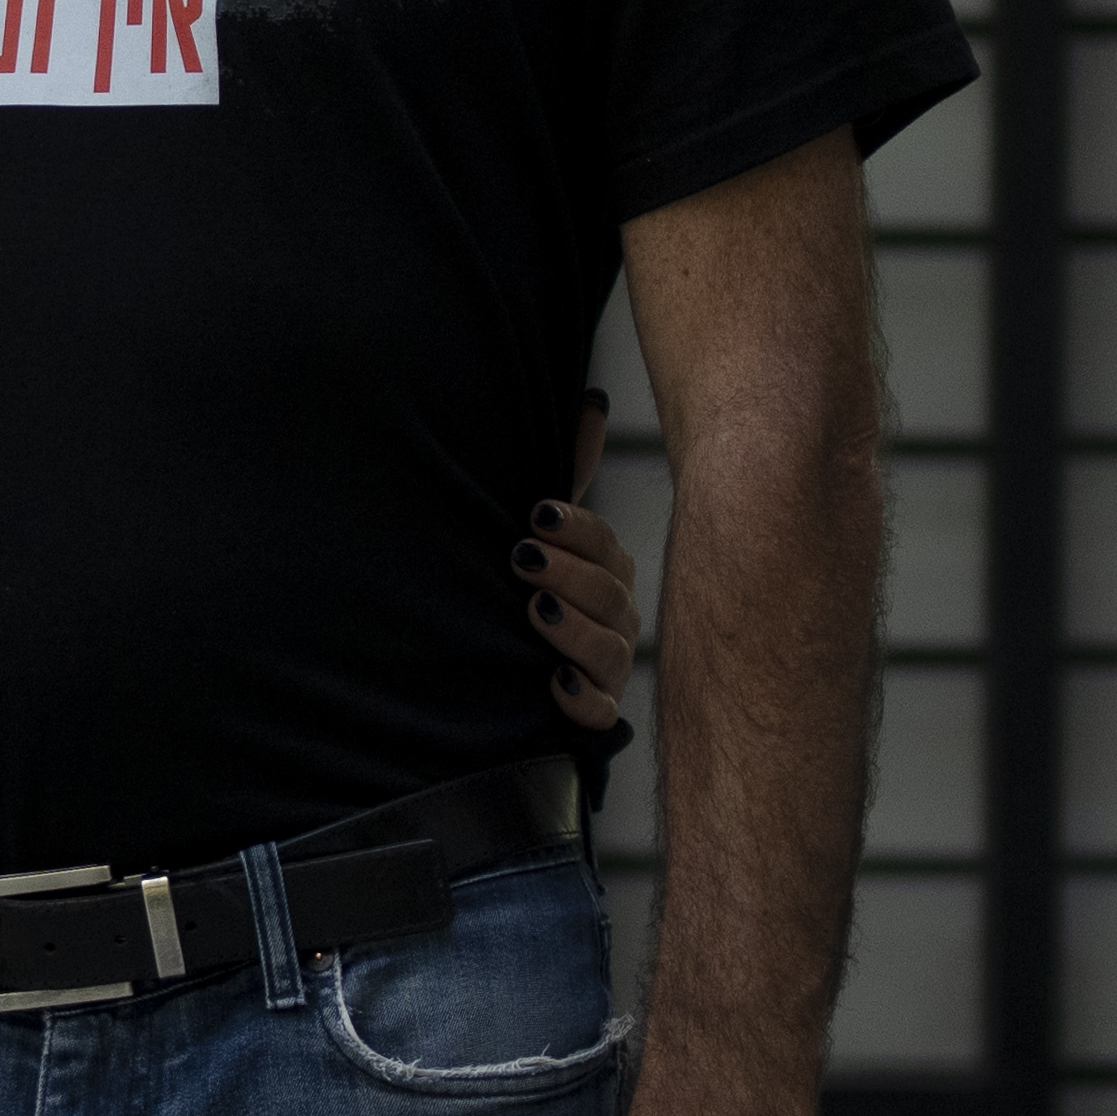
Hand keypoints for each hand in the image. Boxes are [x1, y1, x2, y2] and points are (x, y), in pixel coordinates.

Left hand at [521, 386, 643, 729]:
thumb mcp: (542, 531)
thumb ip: (569, 475)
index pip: (603, 546)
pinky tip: (556, 684)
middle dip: (569, 574)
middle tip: (521, 559)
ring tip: (535, 613)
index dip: (575, 529)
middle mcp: (617, 617)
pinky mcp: (594, 715)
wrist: (499, 673)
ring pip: (612, 651)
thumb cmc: (530, 589)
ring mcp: (609, 668)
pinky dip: (584, 701)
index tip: (535, 515)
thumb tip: (593, 400)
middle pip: (612, 595)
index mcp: (607, 570)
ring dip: (573, 631)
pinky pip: (602, 713)